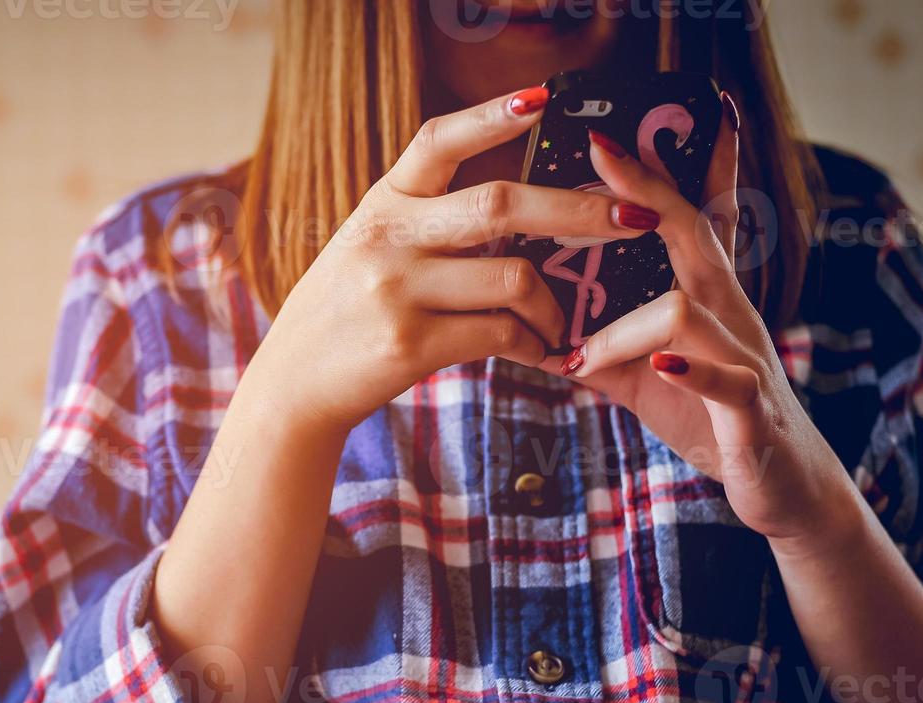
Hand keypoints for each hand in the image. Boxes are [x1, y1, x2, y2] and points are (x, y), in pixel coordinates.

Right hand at [248, 87, 657, 435]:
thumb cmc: (344, 312)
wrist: (292, 385)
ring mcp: (398, 291)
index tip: (543, 97)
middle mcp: (389, 237)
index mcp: (383, 203)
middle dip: (577, 211)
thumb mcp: (369, 247)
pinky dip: (531, 345)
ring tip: (561, 323)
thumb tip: (518, 210)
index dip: (493, 116)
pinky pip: (499, 335)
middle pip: (501, 205)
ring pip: (513, 279)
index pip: (439, 140)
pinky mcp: (410, 345)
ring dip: (554, 305)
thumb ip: (426, 222)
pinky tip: (538, 353)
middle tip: (630, 218)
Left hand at [562, 96, 860, 545]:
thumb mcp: (648, 383)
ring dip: (623, 330)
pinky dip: (691, 371)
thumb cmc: (715, 421)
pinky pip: (725, 379)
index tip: (615, 134)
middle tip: (599, 158)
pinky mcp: (752, 409)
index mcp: (706, 300)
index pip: (686, 222)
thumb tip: (541, 339)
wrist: (784, 486)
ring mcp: (744, 357)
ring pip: (686, 311)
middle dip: (646, 195)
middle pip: (692, 236)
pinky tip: (660, 368)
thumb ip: (603, 356)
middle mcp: (729, 314)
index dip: (657, 177)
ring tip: (582, 355)